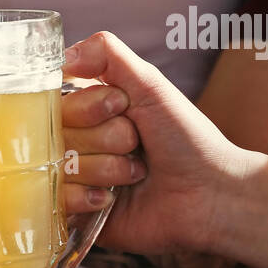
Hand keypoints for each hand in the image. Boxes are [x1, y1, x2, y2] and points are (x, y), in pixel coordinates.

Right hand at [61, 31, 253, 254]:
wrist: (211, 195)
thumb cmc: (187, 139)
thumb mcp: (150, 85)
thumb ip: (106, 54)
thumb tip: (61, 56)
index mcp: (89, 111)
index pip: (55, 102)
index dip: (87, 107)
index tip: (120, 108)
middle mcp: (77, 142)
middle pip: (55, 135)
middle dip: (104, 139)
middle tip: (135, 145)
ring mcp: (74, 179)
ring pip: (56, 167)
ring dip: (104, 169)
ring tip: (135, 175)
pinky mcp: (75, 213)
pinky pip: (55, 200)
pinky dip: (87, 198)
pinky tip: (111, 199)